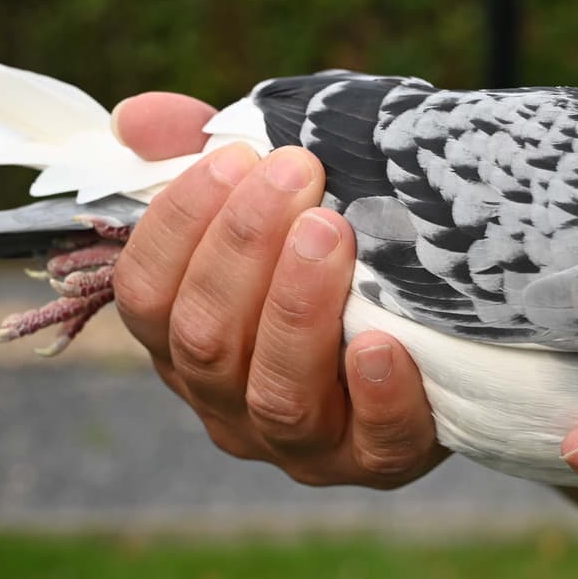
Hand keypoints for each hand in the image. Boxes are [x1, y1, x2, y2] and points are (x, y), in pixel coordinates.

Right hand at [108, 93, 447, 486]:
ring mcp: (302, 442)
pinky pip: (374, 442)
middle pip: (205, 339)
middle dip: (244, 246)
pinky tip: (385, 344)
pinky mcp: (380, 459)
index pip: (145, 294)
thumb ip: (202, 153)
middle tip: (298, 169)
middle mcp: (227, 401)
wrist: (440, 327)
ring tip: (332, 230)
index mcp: (184, 340)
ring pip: (277, 393)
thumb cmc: (334, 249)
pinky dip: (376, 394)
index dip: (180, 224)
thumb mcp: (274, 194)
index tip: (237, 155)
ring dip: (298, 306)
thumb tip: (136, 119)